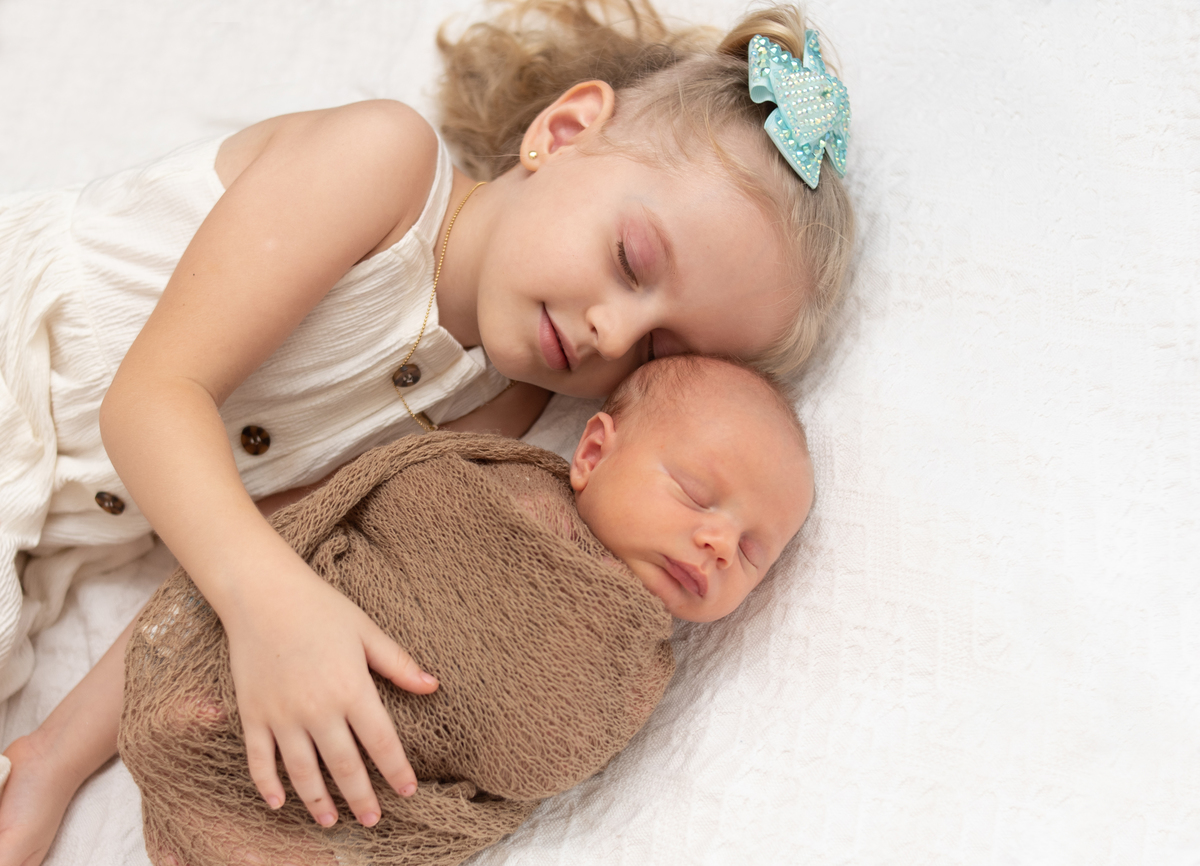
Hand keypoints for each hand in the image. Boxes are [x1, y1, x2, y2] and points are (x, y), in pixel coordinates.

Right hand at [223, 561, 437, 827]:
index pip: (381, 742)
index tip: (408, 792)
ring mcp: (282, 715)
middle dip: (361, 797)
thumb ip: (398, 664)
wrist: (263, 594)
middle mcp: (317, 709)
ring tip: (331, 821)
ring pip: (302, 771)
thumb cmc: (321, 609)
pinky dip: (267, 784)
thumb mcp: (367, 632)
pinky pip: (259, 759)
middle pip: (344, 766)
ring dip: (318, 801)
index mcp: (351, 688)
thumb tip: (433, 686)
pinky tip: (278, 802)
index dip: (396, 770)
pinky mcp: (252, 714)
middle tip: (373, 821)